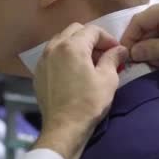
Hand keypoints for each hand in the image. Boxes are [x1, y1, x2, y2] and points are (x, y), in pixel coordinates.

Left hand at [33, 23, 128, 158]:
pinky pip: (53, 55)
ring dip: (77, 45)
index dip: (107, 38)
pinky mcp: (38, 72)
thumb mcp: (107, 79)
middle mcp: (54, 48)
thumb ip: (113, 58)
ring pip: (61, 41)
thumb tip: (120, 50)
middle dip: (91, 38)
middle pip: (75, 30)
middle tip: (103, 54)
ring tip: (89, 62)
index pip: (92, 30)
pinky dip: (64, 56)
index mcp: (72, 46)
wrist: (64, 128)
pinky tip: (73, 71)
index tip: (116, 51)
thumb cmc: (88, 103)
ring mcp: (43, 60)